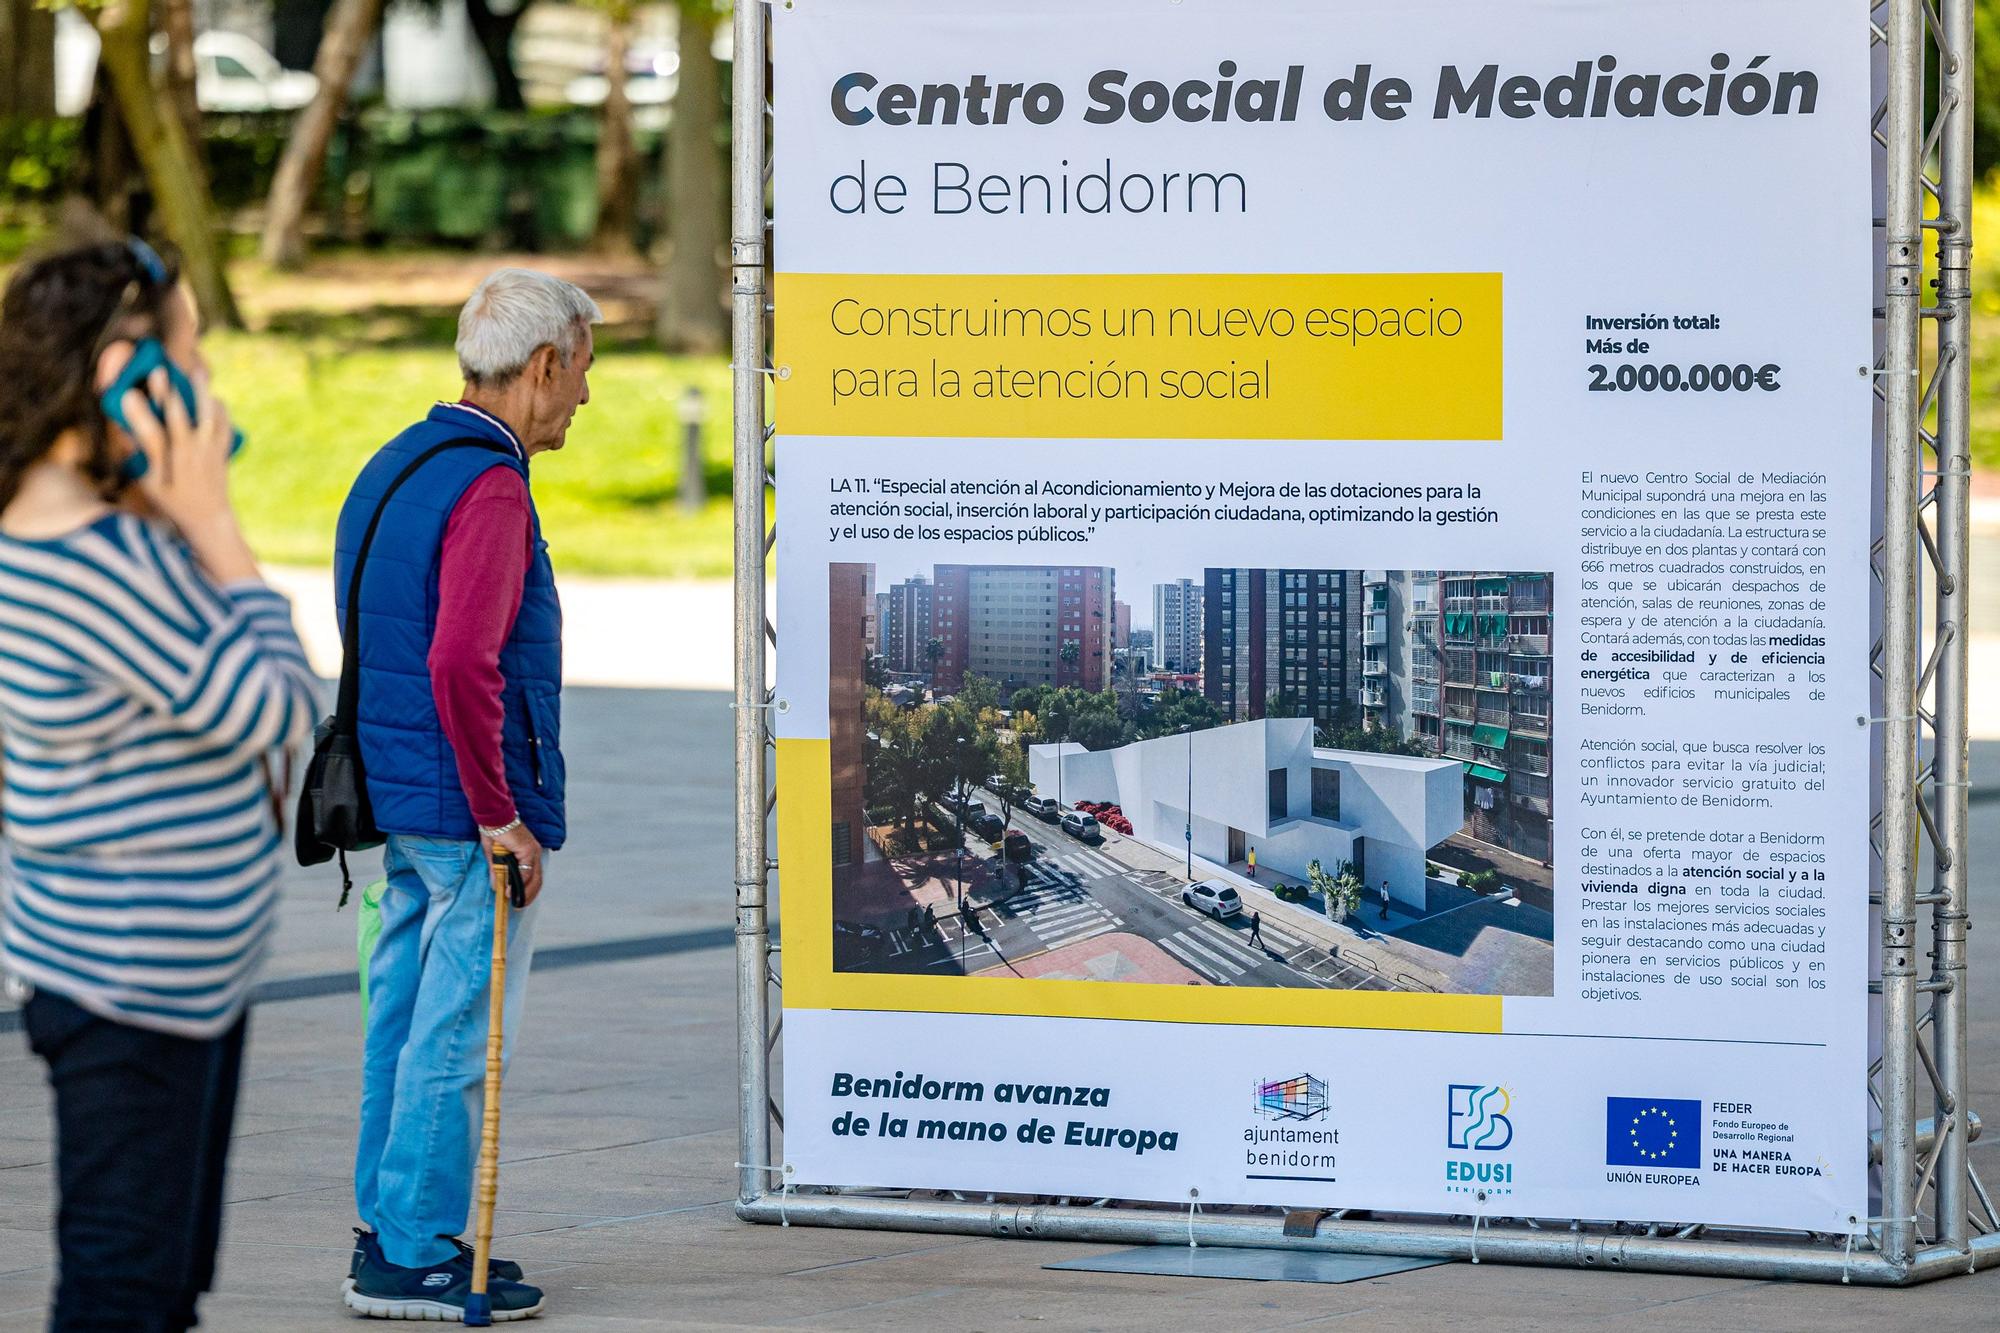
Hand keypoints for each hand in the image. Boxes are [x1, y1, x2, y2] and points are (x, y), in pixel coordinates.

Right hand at [104, 347, 257, 582]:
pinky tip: (212, 399)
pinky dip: (219, 410)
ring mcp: (212, 449)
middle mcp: (195, 450)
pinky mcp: (223, 450)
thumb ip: (145, 451)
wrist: (208, 517)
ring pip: (209, 416)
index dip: (145, 409)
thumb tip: (129, 427)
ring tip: (196, 370)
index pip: (158, 428)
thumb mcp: (152, 481)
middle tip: (161, 369)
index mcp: (175, 458)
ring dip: (201, 393)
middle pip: (184, 415)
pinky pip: (225, 425)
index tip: (131, 390)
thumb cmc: (172, 500)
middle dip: (171, 391)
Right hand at [482, 821, 544, 906]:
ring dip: (524, 892)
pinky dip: (518, 882)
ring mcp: (533, 851)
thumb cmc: (495, 832)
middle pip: (537, 880)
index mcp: (529, 854)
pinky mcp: (528, 849)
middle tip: (518, 905)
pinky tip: (510, 890)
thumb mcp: (494, 855)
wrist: (494, 817)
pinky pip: (525, 870)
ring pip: (533, 877)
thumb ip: (497, 870)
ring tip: (515, 901)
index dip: (528, 891)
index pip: (534, 877)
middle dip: (528, 896)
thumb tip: (496, 886)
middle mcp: (534, 853)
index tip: (519, 901)